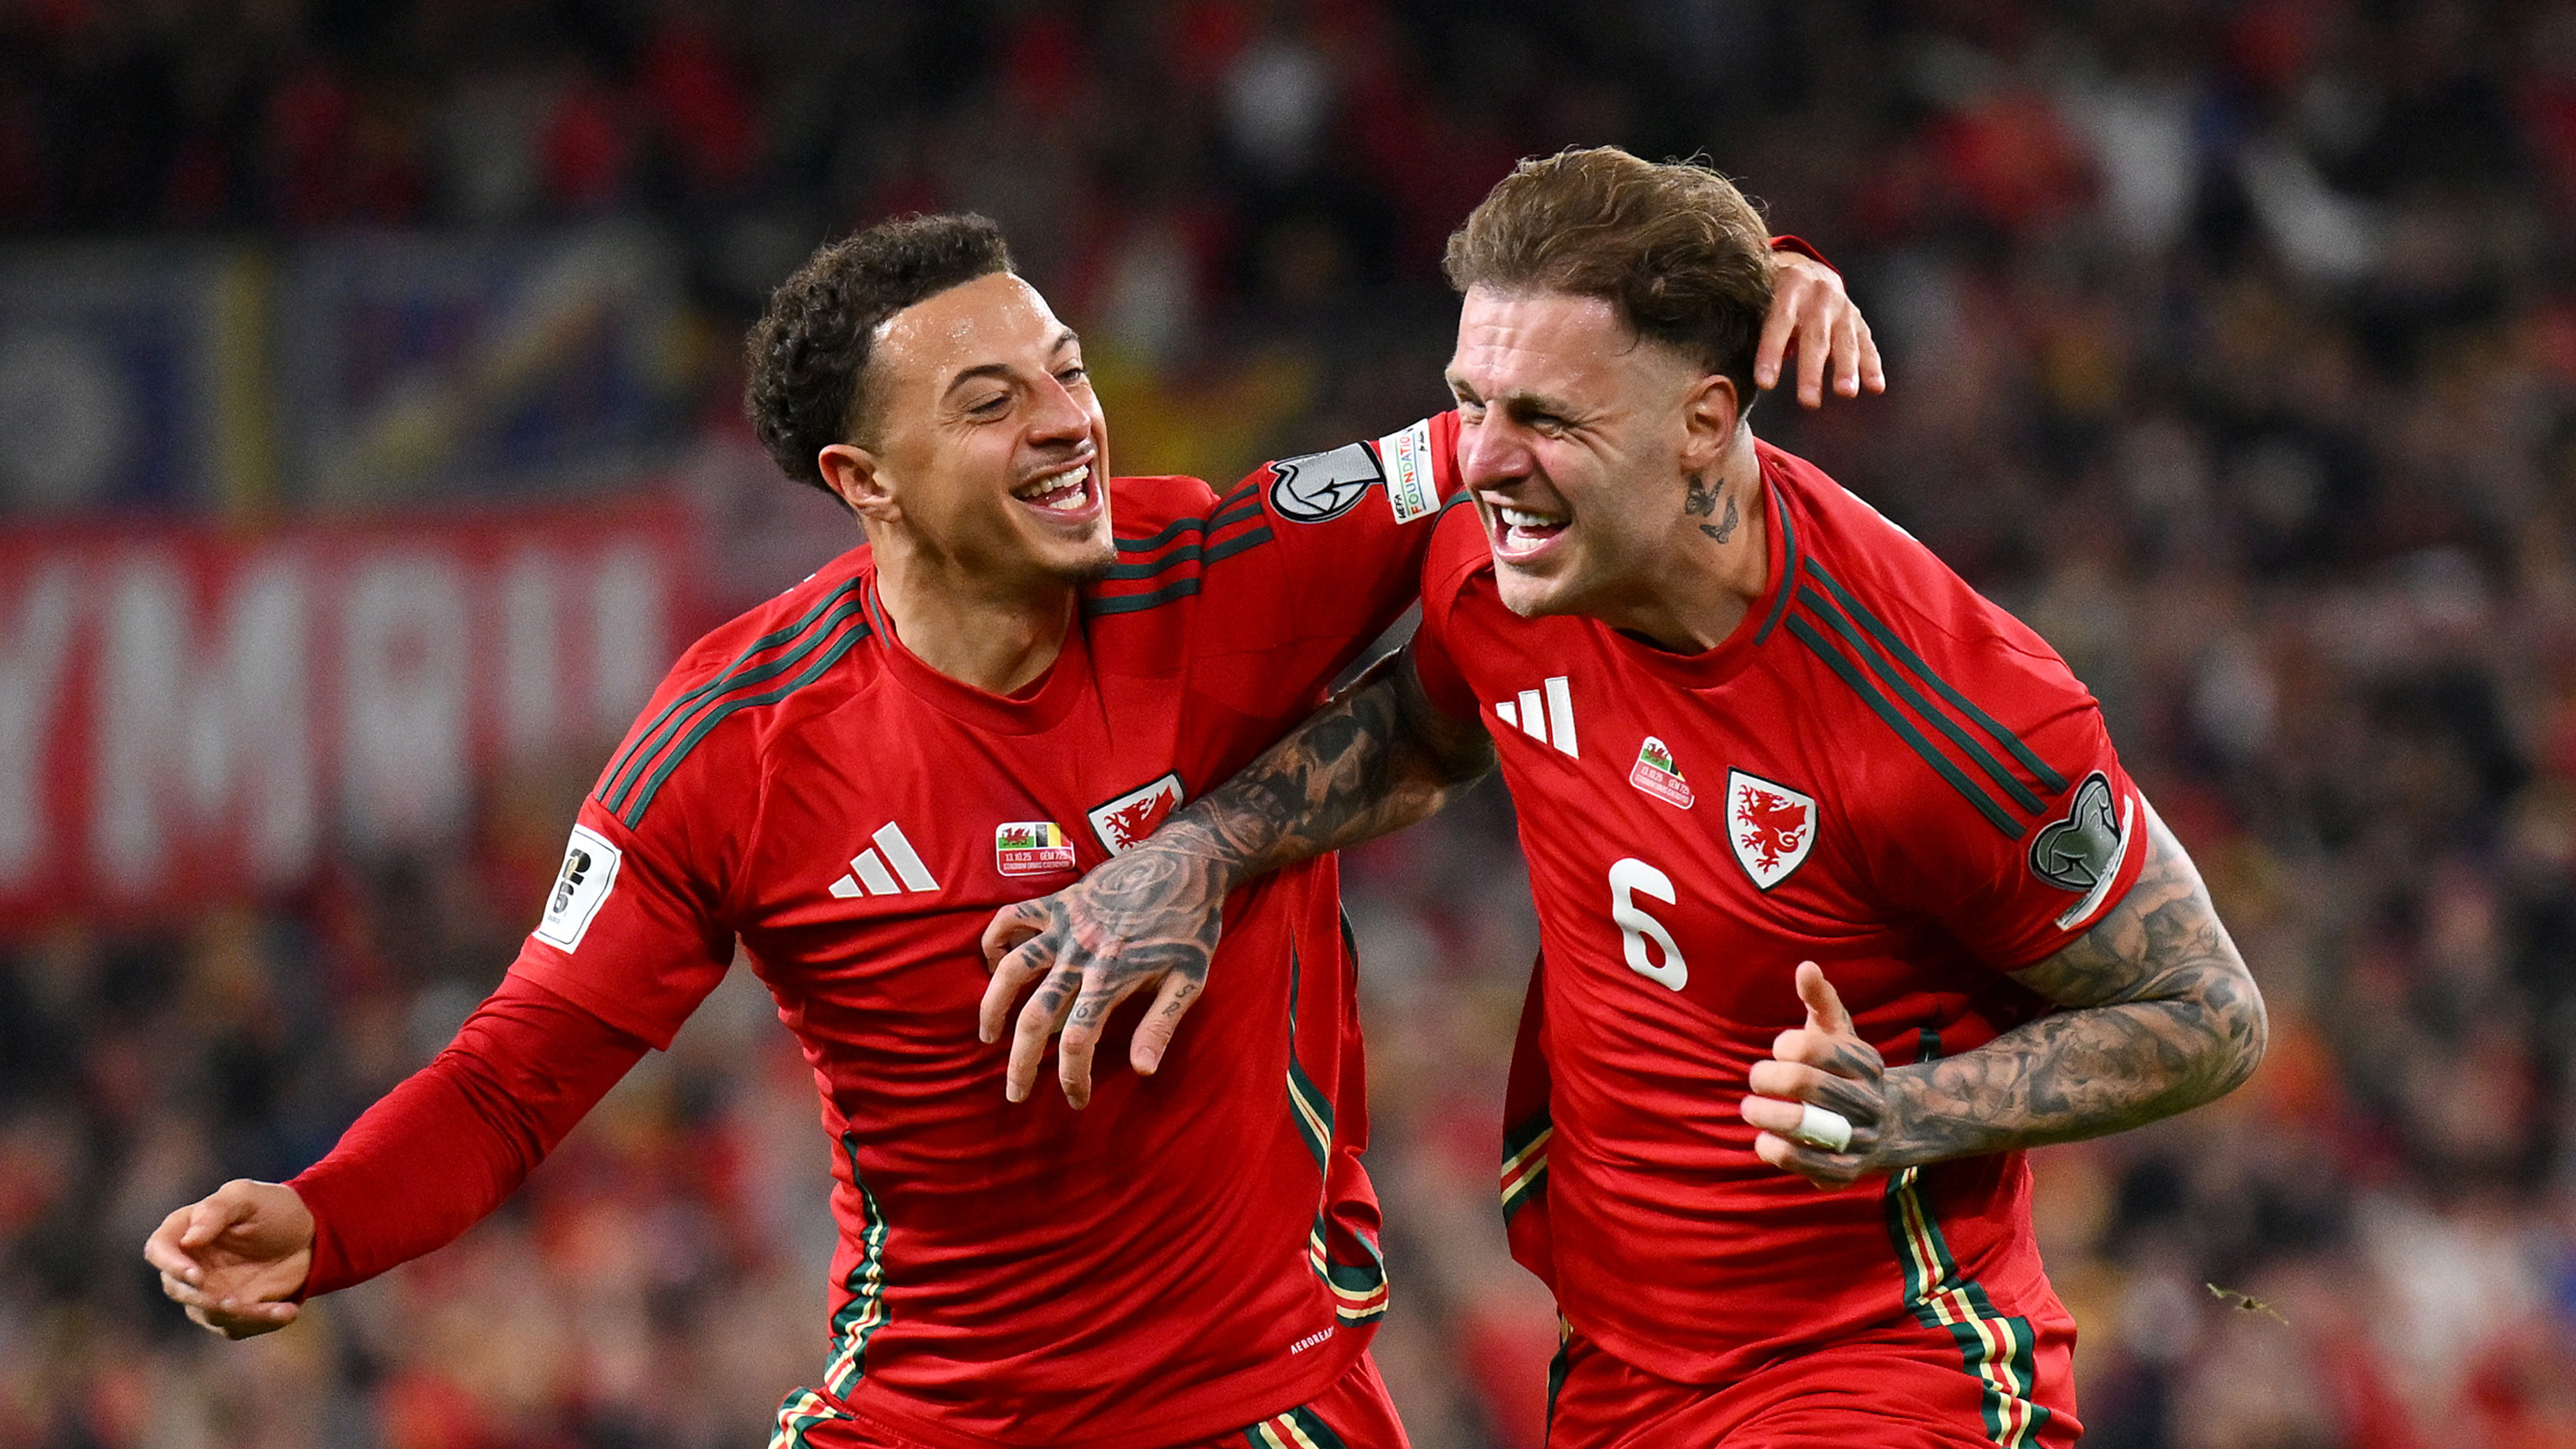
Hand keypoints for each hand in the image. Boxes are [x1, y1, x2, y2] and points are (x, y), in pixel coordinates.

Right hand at [143, 1179, 315, 1337]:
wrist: (309, 1234)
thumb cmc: (272, 1208)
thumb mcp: (247, 1197)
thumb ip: (216, 1210)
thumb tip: (188, 1240)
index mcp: (185, 1231)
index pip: (159, 1250)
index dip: (171, 1265)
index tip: (196, 1275)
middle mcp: (189, 1265)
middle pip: (178, 1290)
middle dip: (205, 1298)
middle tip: (233, 1300)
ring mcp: (207, 1292)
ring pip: (209, 1313)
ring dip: (238, 1314)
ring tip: (273, 1308)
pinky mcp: (231, 1312)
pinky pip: (237, 1326)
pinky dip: (262, 1322)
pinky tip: (288, 1311)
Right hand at [977, 844, 1223, 1108]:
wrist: (1187, 861)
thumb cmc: (1192, 924)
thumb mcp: (1190, 979)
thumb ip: (1161, 1024)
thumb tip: (1142, 1071)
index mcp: (1114, 977)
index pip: (1079, 1040)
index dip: (1073, 1077)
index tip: (1076, 1100)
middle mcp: (1082, 954)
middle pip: (1037, 1016)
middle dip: (1022, 1061)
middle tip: (1015, 1093)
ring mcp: (1065, 925)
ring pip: (1013, 970)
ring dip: (994, 1006)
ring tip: (988, 1036)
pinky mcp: (1059, 901)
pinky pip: (1012, 917)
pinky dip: (995, 940)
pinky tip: (993, 965)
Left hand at [1740, 963, 1892, 1188]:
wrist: (1888, 1125)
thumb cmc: (1845, 1070)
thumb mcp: (1838, 1033)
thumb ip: (1820, 1000)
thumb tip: (1806, 966)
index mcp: (1865, 1064)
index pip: (1819, 1048)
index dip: (1788, 1046)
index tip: (1778, 1049)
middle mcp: (1869, 1102)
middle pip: (1807, 1085)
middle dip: (1769, 1079)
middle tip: (1753, 1079)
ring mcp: (1860, 1138)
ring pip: (1808, 1127)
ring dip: (1768, 1116)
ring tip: (1749, 1109)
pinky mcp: (1848, 1172)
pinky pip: (1811, 1165)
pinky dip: (1779, 1152)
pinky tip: (1764, 1140)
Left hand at [1756, 251, 1885, 408]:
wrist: (1809, 270)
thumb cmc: (1771, 295)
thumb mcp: (1758, 296)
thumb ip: (1748, 320)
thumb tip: (1719, 359)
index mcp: (1788, 286)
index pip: (1778, 323)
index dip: (1771, 353)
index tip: (1764, 384)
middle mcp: (1819, 294)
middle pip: (1815, 337)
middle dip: (1811, 371)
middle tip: (1808, 403)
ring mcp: (1843, 308)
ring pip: (1845, 341)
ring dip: (1846, 369)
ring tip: (1845, 393)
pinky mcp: (1858, 321)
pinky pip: (1867, 344)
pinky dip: (1872, 366)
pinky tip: (1876, 387)